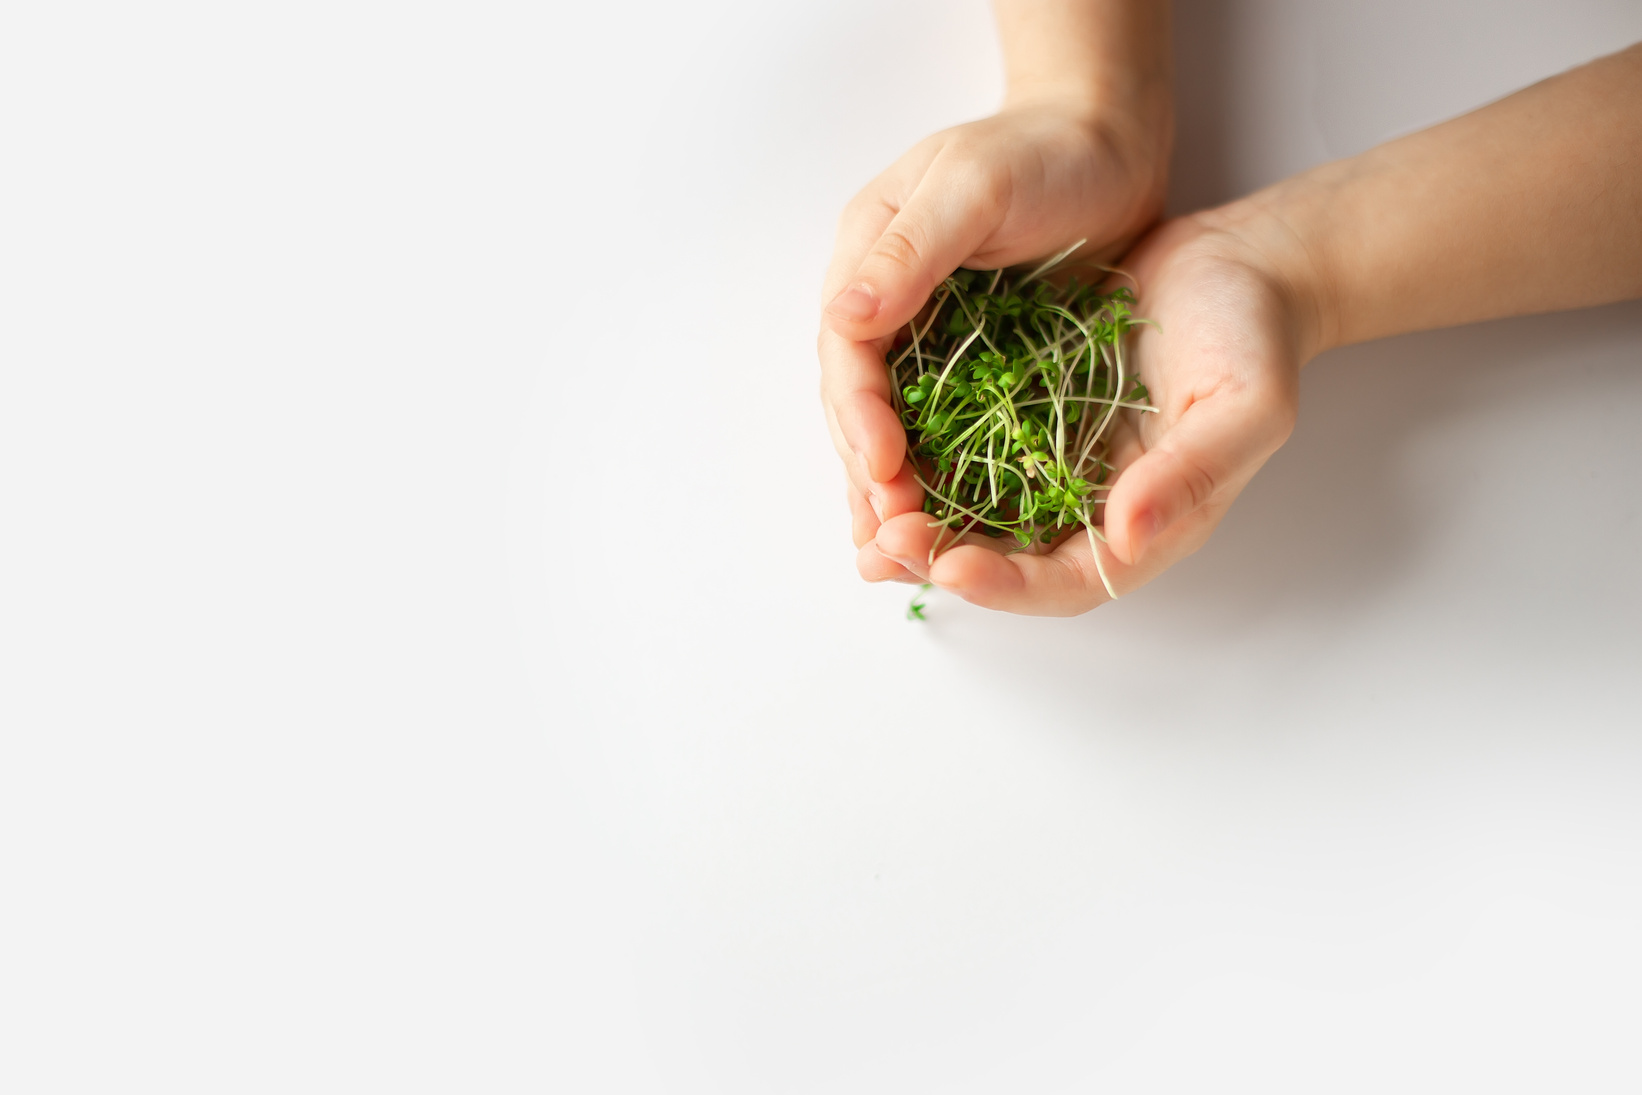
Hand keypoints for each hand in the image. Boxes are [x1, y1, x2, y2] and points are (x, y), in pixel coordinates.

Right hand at [823, 98, 1171, 580]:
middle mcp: (889, 304)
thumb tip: (844, 314)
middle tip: (891, 538)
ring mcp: (929, 334)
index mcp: (871, 259)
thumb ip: (912, 251)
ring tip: (900, 558)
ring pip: (897, 426)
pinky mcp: (975, 359)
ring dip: (895, 491)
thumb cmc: (1045, 149)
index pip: (848, 352)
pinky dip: (941, 476)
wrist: (1111, 137)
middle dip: (871, 473)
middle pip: (861, 403)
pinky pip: (945, 428)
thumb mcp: (974, 186)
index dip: (860, 415)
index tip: (883, 467)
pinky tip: (946, 524)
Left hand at [866, 204, 1317, 613]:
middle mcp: (1092, 508)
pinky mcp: (1027, 415)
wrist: (1238, 265)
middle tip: (885, 546)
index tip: (952, 566)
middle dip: (942, 559)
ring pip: (976, 512)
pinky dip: (922, 460)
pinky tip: (878, 454)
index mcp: (1147, 523)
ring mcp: (1056, 463)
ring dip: (920, 521)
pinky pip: (966, 451)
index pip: (1069, 580)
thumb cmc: (1254, 337)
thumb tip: (1125, 536)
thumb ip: (1191, 475)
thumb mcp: (1246, 406)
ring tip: (864, 520)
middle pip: (1008, 560)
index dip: (1009, 583)